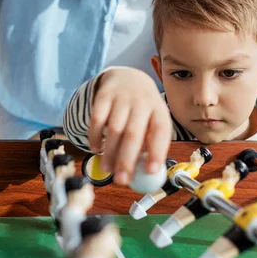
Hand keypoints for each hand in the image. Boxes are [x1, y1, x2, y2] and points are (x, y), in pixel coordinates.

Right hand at [88, 68, 171, 185]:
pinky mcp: (104, 96)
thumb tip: (145, 175)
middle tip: (121, 180)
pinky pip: (97, 119)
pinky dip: (95, 136)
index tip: (150, 172)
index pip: (160, 132)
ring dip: (109, 152)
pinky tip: (96, 149)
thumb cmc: (143, 109)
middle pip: (134, 133)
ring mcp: (122, 98)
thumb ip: (150, 144)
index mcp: (159, 111)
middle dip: (126, 160)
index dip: (156, 152)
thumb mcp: (153, 121)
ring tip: (107, 169)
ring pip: (114, 129)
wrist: (127, 77)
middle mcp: (142, 102)